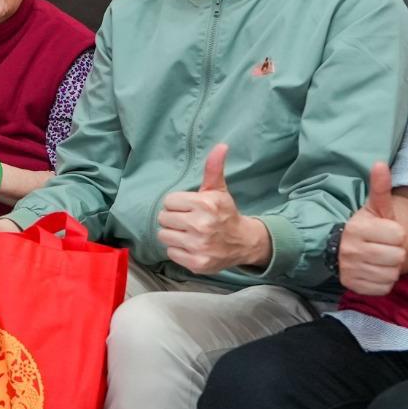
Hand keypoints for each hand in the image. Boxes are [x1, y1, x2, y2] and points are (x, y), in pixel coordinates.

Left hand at [157, 144, 269, 274]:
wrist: (243, 242)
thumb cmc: (225, 213)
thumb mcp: (218, 190)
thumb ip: (213, 168)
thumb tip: (221, 145)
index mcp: (204, 204)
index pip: (168, 201)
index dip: (177, 204)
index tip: (189, 208)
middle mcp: (201, 225)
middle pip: (163, 219)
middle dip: (174, 219)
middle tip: (188, 221)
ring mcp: (199, 246)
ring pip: (164, 236)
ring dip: (174, 235)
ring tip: (188, 233)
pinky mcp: (197, 263)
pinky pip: (171, 252)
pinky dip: (178, 250)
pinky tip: (191, 246)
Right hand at [339, 162, 407, 296]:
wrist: (341, 249)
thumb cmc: (366, 226)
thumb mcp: (374, 207)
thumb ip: (379, 187)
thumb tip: (380, 163)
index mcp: (358, 228)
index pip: (399, 235)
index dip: (397, 234)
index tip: (387, 233)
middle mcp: (352, 250)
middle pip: (397, 256)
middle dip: (395, 252)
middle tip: (385, 247)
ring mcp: (352, 270)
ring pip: (392, 273)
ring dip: (390, 268)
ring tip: (380, 260)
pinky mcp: (353, 286)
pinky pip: (384, 288)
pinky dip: (384, 282)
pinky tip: (375, 272)